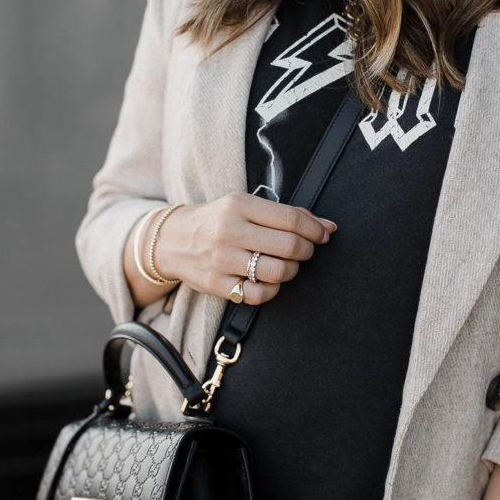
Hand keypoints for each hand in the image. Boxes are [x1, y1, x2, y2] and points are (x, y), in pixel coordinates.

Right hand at [153, 194, 336, 304]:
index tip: (323, 234)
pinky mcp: (216, 284)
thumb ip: (284, 214)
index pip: (291, 219)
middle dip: (306, 250)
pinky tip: (270, 281)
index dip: (315, 229)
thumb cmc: (217, 220)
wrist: (172, 240)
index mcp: (239, 205)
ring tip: (287, 265)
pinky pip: (259, 294)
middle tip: (305, 251)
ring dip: (292, 271)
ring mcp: (221, 260)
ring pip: (277, 272)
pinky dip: (273, 290)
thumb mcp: (244, 206)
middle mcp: (229, 231)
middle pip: (288, 246)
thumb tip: (327, 226)